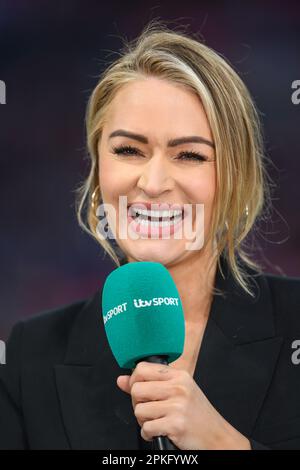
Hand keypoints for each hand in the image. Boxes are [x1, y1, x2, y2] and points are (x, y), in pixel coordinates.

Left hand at [117, 361, 250, 449]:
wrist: (217, 436)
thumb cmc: (197, 414)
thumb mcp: (178, 392)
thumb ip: (150, 383)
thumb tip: (122, 380)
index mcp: (179, 375)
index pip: (142, 368)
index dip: (134, 380)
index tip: (139, 390)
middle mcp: (178, 387)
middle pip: (136, 389)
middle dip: (137, 403)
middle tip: (149, 409)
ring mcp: (178, 406)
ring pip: (139, 410)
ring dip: (143, 420)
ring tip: (156, 421)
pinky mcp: (176, 424)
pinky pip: (146, 428)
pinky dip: (148, 433)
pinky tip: (159, 431)